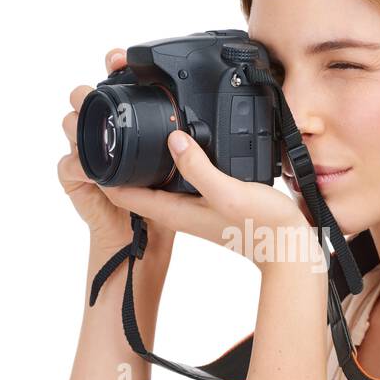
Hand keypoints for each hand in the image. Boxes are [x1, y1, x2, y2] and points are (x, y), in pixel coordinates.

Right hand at [59, 47, 174, 252]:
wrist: (140, 244)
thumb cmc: (161, 209)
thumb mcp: (184, 176)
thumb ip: (192, 153)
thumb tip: (205, 129)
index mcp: (131, 132)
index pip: (118, 91)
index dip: (115, 69)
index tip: (119, 57)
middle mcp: (106, 140)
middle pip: (88, 102)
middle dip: (88, 90)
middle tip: (99, 85)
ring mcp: (89, 158)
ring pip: (72, 127)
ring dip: (77, 121)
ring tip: (87, 120)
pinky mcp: (77, 182)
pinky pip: (69, 166)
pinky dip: (76, 162)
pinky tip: (88, 164)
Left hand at [102, 129, 320, 271]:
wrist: (289, 249)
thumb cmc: (262, 227)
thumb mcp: (229, 192)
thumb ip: (200, 168)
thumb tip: (173, 140)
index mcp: (174, 210)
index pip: (123, 193)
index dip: (103, 172)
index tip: (91, 146)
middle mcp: (179, 210)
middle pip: (135, 185)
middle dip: (118, 162)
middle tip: (108, 130)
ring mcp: (193, 206)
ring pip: (156, 180)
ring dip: (143, 160)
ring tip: (133, 131)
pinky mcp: (209, 201)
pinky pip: (179, 179)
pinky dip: (171, 163)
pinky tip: (180, 145)